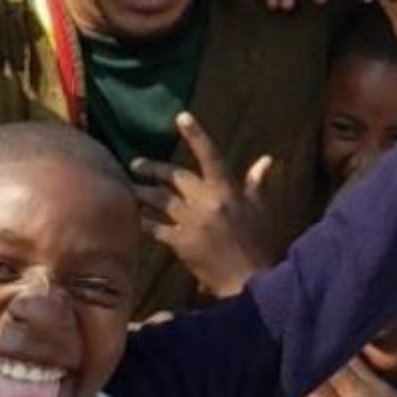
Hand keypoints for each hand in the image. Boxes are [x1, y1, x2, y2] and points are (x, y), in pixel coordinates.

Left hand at [130, 114, 275, 298]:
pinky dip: (143, 220)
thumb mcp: (261, 210)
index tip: (182, 117)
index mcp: (228, 190)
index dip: (196, 134)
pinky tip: (135, 217)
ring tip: (130, 189)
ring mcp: (191, 222)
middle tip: (136, 164)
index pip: (211, 155)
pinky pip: (154, 226)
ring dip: (141, 193)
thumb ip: (256, 184)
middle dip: (152, 168)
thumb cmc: (259, 243)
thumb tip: (266, 160)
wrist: (249, 279)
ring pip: (158, 200)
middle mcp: (207, 201)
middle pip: (174, 176)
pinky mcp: (179, 242)